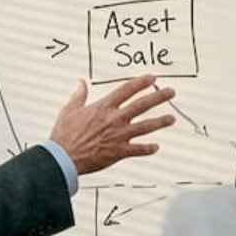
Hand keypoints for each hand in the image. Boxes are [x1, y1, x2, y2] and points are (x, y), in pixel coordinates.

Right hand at [48, 75, 174, 174]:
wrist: (63, 157)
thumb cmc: (64, 135)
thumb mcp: (69, 110)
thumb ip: (79, 95)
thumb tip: (81, 82)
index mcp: (103, 107)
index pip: (126, 90)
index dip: (141, 83)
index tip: (152, 78)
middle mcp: (114, 119)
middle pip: (142, 105)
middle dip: (159, 97)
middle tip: (171, 92)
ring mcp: (119, 136)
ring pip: (145, 126)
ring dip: (160, 122)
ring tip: (171, 118)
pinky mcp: (119, 152)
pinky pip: (138, 150)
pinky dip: (148, 148)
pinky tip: (156, 147)